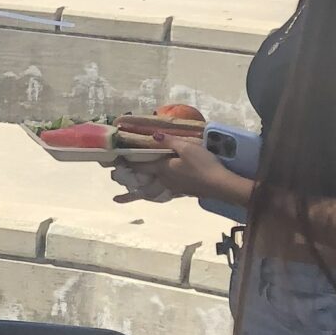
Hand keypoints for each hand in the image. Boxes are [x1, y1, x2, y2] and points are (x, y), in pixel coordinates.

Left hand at [110, 131, 246, 205]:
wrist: (220, 185)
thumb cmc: (203, 165)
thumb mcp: (187, 148)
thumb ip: (169, 141)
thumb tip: (152, 135)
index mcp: (162, 169)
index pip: (140, 165)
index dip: (127, 162)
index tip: (115, 161)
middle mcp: (164, 180)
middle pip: (143, 181)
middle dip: (129, 184)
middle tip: (115, 190)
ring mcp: (173, 187)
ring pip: (152, 189)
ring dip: (137, 193)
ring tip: (124, 199)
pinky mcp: (182, 191)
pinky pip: (163, 191)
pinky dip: (154, 192)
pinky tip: (155, 191)